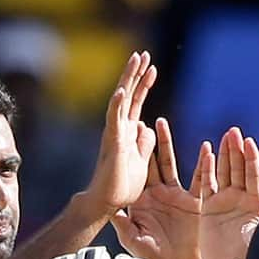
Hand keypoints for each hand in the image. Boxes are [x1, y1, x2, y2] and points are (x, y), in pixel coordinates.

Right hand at [83, 51, 157, 214]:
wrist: (106, 204)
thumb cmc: (121, 187)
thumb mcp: (141, 162)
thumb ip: (144, 144)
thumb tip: (146, 125)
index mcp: (127, 133)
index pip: (136, 102)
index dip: (144, 84)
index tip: (152, 67)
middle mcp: (119, 129)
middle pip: (129, 96)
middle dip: (136, 74)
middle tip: (143, 54)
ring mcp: (115, 135)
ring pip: (121, 101)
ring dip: (128, 80)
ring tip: (136, 60)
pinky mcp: (113, 145)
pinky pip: (114, 122)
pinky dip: (117, 106)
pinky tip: (122, 90)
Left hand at [111, 117, 213, 258]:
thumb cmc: (155, 257)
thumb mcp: (136, 242)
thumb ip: (125, 227)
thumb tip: (111, 213)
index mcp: (145, 199)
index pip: (140, 171)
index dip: (136, 153)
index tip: (133, 133)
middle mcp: (160, 193)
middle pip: (157, 162)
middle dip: (155, 142)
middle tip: (153, 120)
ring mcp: (178, 195)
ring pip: (177, 165)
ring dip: (176, 149)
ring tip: (178, 131)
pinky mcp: (194, 201)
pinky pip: (200, 180)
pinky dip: (204, 165)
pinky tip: (208, 149)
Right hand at [198, 127, 258, 258]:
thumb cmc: (250, 256)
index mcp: (256, 205)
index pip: (254, 176)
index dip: (251, 159)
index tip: (250, 143)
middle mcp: (240, 202)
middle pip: (238, 170)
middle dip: (236, 151)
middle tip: (234, 132)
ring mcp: (223, 204)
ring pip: (223, 173)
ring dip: (223, 155)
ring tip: (224, 137)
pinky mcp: (207, 210)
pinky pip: (206, 185)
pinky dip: (206, 170)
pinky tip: (207, 154)